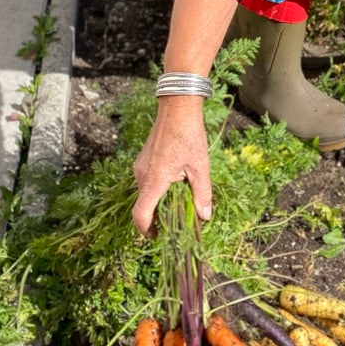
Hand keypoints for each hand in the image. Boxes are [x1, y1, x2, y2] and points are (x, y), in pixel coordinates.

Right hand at [132, 97, 212, 236]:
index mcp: (154, 179)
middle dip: (157, 218)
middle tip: (176, 223)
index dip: (147, 230)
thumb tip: (204, 217)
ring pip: (145, 194)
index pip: (141, 214)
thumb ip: (202, 193)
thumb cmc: (189, 135)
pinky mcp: (142, 161)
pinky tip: (175, 186)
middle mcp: (142, 175)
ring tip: (179, 204)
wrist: (177, 108)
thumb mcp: (200, 166)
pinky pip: (147, 182)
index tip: (158, 237)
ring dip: (158, 203)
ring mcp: (140, 167)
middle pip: (144, 206)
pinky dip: (157, 190)